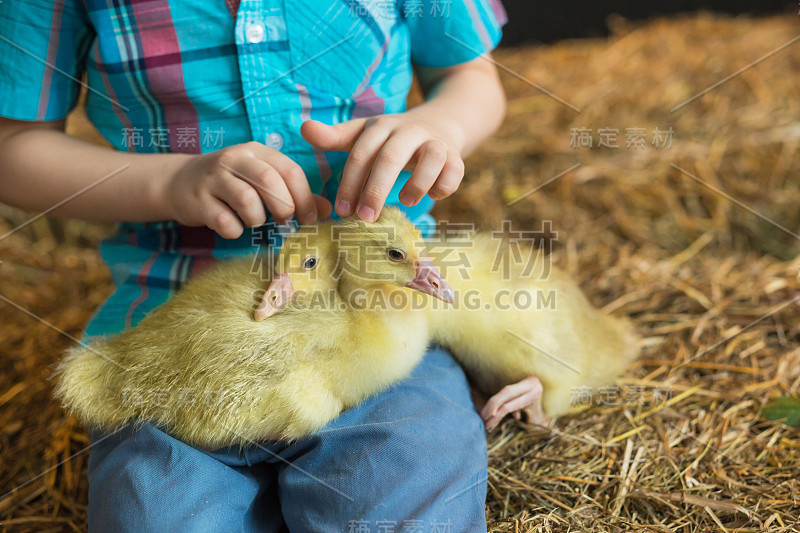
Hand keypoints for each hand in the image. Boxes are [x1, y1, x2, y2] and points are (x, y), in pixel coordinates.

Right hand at [163, 142, 331, 238]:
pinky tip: (232, 226)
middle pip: (269, 182)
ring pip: (246, 200)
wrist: (179, 182)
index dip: (305, 198)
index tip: (310, 219)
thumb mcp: (262, 181)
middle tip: (283, 220)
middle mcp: (235, 159)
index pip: (290, 171)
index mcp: (257, 152)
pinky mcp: (197, 200)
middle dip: (283, 207)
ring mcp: (213, 178)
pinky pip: (224, 221)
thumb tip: (325, 211)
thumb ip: (294, 193)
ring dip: (256, 219)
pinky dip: (234, 230)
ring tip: (253, 221)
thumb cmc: (231, 184)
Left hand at [301, 113, 464, 220]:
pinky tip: (434, 196)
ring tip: (404, 202)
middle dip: (375, 190)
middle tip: (365, 218)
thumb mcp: (364, 135)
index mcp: (382, 127)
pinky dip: (445, 184)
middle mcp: (409, 131)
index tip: (342, 211)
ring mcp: (435, 142)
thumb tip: (304, 128)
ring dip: (417, 182)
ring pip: (431, 157)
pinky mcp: (456, 155)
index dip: (350, 182)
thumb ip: (335, 136)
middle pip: (391, 157)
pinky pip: (455, 169)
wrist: (440, 123)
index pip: (361, 153)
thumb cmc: (392, 139)